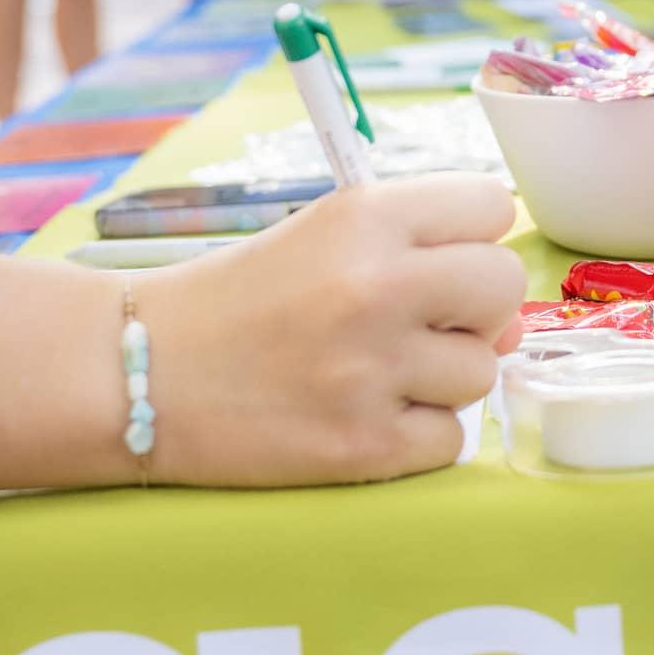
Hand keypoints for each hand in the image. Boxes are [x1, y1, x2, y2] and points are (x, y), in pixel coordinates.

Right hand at [134, 175, 524, 485]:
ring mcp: (371, 372)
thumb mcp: (323, 233)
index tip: (439, 257)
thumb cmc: (239, 297)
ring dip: (441, 376)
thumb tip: (513, 317)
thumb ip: (420, 250)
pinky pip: (450, 441)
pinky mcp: (363, 449)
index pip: (492, 205)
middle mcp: (376, 286)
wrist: (140, 372)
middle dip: (477, 306)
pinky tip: (362, 415)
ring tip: (373, 369)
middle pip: (505, 286)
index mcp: (365, 217)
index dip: (472, 235)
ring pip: (481, 371)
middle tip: (422, 319)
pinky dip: (416, 434)